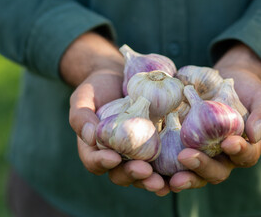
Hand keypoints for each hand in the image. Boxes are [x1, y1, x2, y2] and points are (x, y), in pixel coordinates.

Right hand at [61, 32, 168, 194]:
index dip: (102, 162)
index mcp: (94, 148)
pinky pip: (161, 162)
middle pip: (120, 173)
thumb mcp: (83, 97)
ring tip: (162, 182)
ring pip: (142, 173)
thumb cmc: (98, 87)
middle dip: (132, 175)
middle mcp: (116, 155)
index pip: (94, 161)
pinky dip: (168, 171)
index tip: (113, 158)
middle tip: (144, 171)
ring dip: (151, 180)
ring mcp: (136, 152)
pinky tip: (179, 174)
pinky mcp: (155, 145)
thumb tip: (91, 137)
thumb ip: (81, 117)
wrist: (120, 77)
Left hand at [169, 43, 260, 191]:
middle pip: (215, 172)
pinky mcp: (181, 146)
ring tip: (170, 177)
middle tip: (187, 157)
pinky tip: (153, 169)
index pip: (244, 156)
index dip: (238, 152)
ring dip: (182, 177)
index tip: (229, 142)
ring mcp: (201, 153)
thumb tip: (256, 134)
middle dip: (201, 167)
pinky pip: (173, 162)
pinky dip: (164, 170)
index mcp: (243, 148)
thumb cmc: (247, 91)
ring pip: (193, 173)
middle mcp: (222, 157)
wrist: (225, 81)